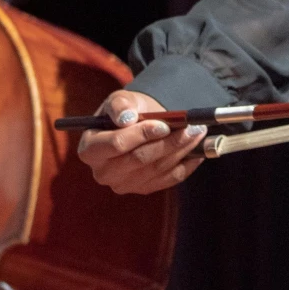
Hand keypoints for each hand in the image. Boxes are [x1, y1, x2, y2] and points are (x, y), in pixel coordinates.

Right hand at [78, 87, 207, 193]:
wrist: (137, 124)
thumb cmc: (126, 111)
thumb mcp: (119, 100)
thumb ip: (119, 105)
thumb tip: (126, 118)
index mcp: (90, 150)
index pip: (116, 145)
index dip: (141, 134)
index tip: (164, 125)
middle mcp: (103, 172)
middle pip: (139, 159)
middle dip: (169, 142)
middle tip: (192, 128)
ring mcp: (123, 184)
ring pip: (157, 169)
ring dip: (181, 150)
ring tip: (198, 133)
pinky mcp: (143, 189)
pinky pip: (169, 179)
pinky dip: (186, 164)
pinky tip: (198, 150)